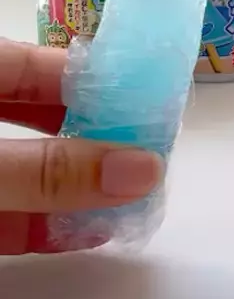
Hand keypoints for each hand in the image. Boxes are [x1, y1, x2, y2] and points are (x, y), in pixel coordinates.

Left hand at [0, 38, 162, 254]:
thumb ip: (49, 169)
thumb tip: (143, 169)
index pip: (48, 65)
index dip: (102, 81)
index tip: (154, 104)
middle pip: (47, 116)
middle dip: (99, 138)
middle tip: (151, 157)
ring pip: (31, 169)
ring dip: (79, 189)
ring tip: (133, 201)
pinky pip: (8, 214)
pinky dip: (44, 226)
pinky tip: (86, 234)